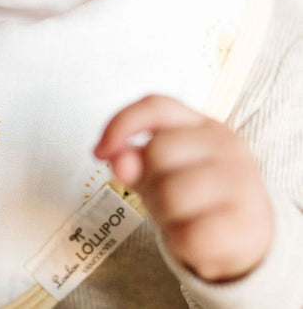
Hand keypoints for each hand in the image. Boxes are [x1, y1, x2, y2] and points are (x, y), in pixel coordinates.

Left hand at [94, 95, 272, 281]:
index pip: (156, 106)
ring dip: (162, 214)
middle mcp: (226, 144)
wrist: (247, 236)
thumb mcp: (159, 169)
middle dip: (146, 181)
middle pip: (157, 151)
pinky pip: (191, 234)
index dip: (121, 123)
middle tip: (160, 197)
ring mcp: (242, 181)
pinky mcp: (248, 223)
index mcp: (201, 124)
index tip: (99, 151)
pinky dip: (180, 241)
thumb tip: (115, 157)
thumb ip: (132, 157)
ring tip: (178, 217)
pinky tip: (192, 237)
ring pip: (171, 194)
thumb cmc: (194, 194)